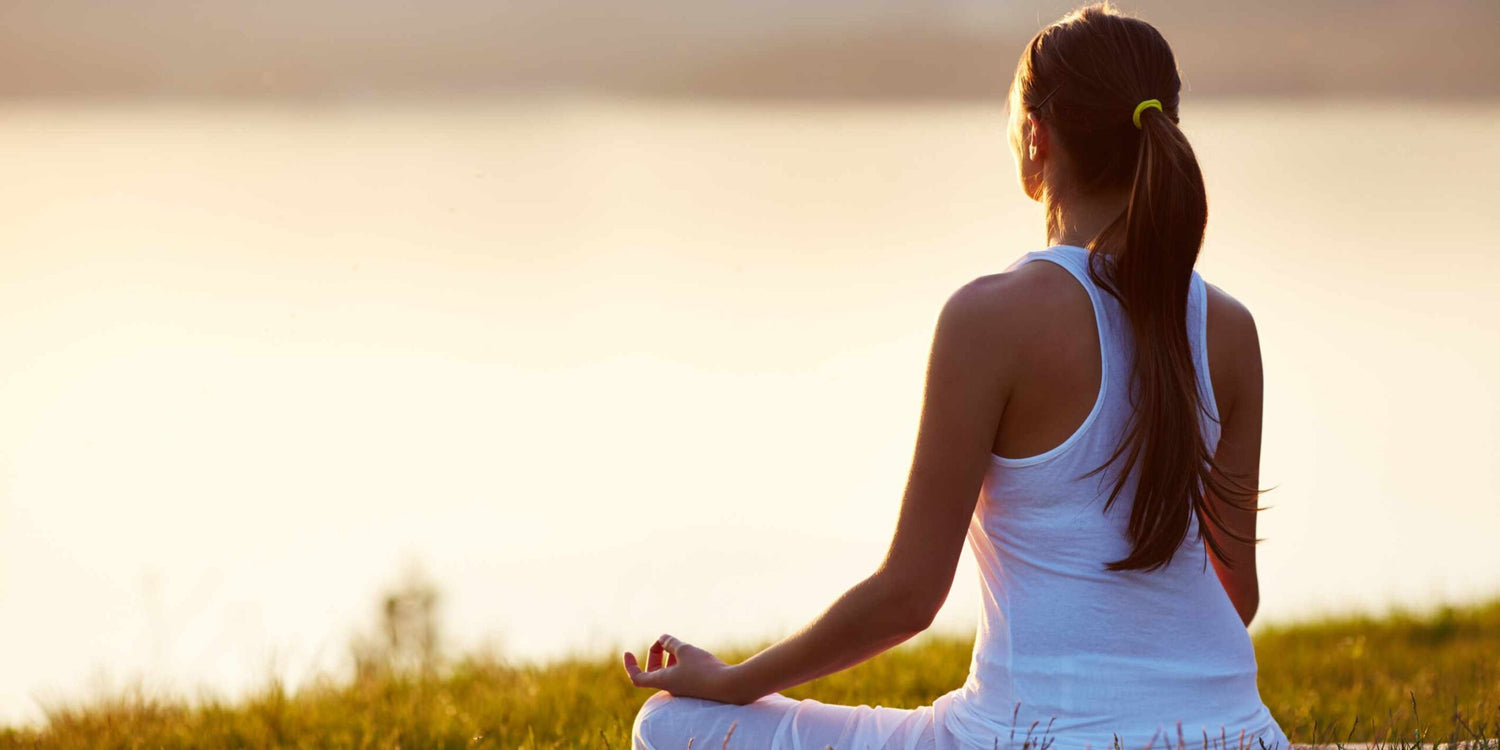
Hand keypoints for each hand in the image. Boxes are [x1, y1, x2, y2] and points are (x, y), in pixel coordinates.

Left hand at [622, 634, 752, 704]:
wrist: (730, 686)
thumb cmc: (704, 669)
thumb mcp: (684, 650)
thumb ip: (671, 643)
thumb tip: (662, 638)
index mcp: (663, 681)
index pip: (637, 677)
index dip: (630, 665)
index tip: (628, 652)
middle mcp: (671, 687)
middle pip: (653, 673)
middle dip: (654, 655)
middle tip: (663, 642)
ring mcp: (684, 689)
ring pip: (668, 672)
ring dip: (669, 657)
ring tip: (678, 645)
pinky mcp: (696, 687)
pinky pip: (681, 674)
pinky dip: (681, 662)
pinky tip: (691, 652)